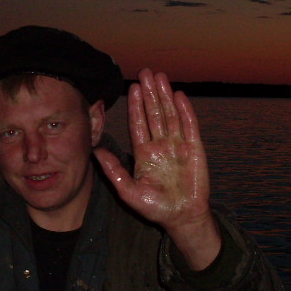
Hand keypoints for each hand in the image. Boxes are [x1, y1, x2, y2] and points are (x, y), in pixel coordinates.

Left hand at [94, 68, 221, 269]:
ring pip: (170, 115)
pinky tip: (179, 96)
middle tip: (146, 73)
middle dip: (150, 93)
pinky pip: (190, 126)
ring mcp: (178, 145)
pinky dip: (185, 111)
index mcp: (144, 153)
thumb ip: (113, 171)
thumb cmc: (155, 207)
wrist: (182, 217)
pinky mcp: (195, 149)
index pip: (139, 124)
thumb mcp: (128, 191)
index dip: (136, 106)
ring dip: (165, 96)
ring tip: (160, 77)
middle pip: (154, 114)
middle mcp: (161, 145)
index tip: (132, 88)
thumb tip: (95, 152)